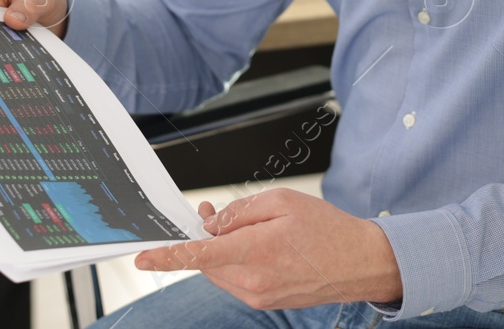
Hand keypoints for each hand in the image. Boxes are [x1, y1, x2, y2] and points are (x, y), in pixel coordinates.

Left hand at [133, 189, 402, 308]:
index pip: (199, 256)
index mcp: (255, 253)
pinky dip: (234, 261)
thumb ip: (240, 211)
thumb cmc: (327, 229)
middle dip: (203, 237)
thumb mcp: (282, 201)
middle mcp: (252, 281)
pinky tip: (253, 245)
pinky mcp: (265, 301)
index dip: (167, 256)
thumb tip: (211, 223)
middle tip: (211, 212)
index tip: (142, 256)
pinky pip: (235, 279)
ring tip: (243, 226)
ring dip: (220, 250)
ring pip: (219, 270)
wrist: (360, 263)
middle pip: (207, 261)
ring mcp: (258, 295)